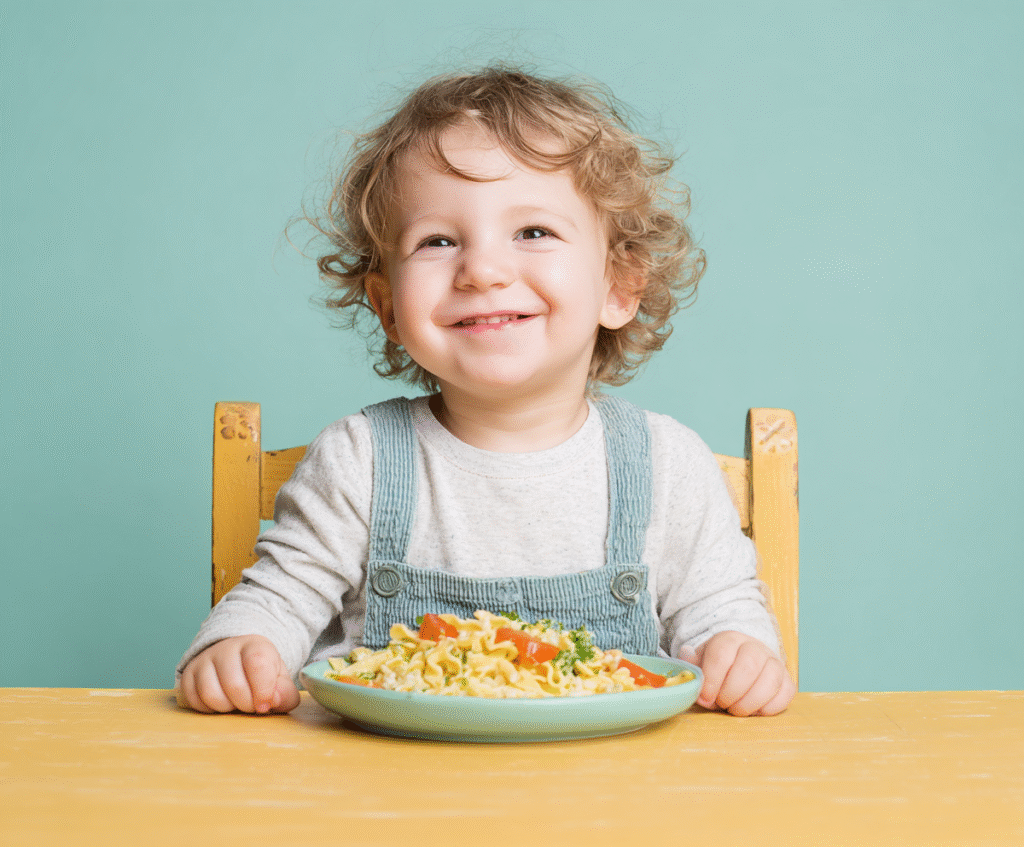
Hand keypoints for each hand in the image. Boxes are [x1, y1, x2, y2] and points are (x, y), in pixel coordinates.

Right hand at [176, 635, 300, 713]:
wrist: (236, 658)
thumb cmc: (260, 673)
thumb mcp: (279, 679)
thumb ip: (285, 692)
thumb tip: (274, 701)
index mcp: (254, 645)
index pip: (257, 664)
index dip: (263, 690)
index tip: (265, 705)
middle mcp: (226, 648)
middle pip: (234, 685)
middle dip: (246, 704)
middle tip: (251, 706)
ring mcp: (204, 660)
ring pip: (210, 694)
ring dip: (226, 708)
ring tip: (235, 704)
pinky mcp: (188, 674)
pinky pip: (193, 700)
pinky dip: (208, 709)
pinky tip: (220, 703)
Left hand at [679, 631, 794, 715]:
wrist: (740, 666)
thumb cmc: (716, 671)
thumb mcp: (699, 664)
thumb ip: (691, 667)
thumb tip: (688, 668)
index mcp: (729, 640)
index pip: (721, 654)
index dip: (712, 679)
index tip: (705, 698)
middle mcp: (754, 647)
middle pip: (747, 667)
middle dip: (731, 693)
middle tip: (722, 704)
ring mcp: (774, 663)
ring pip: (769, 681)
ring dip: (749, 702)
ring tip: (735, 710)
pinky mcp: (787, 680)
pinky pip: (785, 694)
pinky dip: (769, 708)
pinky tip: (754, 711)